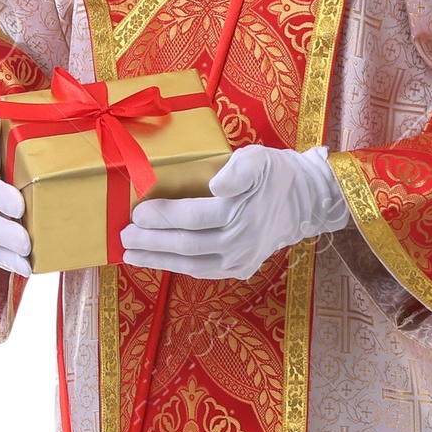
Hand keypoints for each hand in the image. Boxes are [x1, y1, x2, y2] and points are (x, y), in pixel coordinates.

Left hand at [117, 142, 347, 279]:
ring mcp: (240, 260)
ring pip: (191, 264)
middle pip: (186, 245)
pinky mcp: (241, 269)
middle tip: (124, 237)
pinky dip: (178, 267)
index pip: (193, 217)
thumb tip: (216, 184)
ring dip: (158, 260)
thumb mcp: (259, 159)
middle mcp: (239, 242)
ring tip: (131, 255)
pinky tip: (159, 262)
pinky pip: (203, 272)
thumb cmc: (277, 175)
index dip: (163, 216)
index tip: (138, 212)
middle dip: (151, 242)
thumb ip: (238, 169)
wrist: (307, 201)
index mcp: (240, 212)